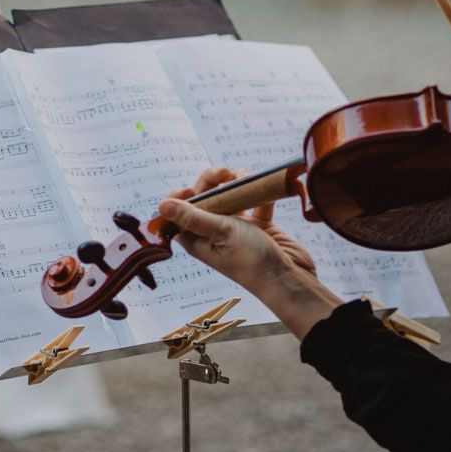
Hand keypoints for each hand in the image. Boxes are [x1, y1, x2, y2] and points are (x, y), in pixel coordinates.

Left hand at [159, 167, 341, 338]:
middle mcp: (214, 233)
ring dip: (237, 183)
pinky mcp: (259, 226)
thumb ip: (194, 217)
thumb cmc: (251, 261)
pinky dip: (260, 193)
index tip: (190, 189)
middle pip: (205, 198)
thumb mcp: (220, 233)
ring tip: (245, 177)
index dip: (181, 197)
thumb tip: (161, 206)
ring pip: (230, 197)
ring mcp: (237, 228)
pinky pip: (255, 202)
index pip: (179, 213)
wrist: (289, 279)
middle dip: (212, 181)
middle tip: (225, 172)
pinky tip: (264, 188)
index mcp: (197, 239)